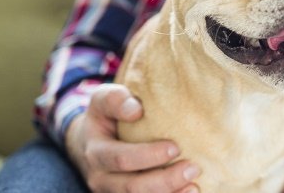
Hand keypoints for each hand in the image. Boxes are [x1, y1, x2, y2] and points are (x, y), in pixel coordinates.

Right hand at [65, 83, 201, 192]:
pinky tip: (189, 191)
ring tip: (194, 184)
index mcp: (96, 151)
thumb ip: (116, 99)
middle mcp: (100, 176)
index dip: (147, 156)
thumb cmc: (106, 115)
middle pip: (131, 186)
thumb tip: (136, 110)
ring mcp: (111, 190)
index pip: (120, 158)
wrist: (89, 141)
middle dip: (164, 180)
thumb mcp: (104, 99)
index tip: (175, 147)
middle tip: (192, 167)